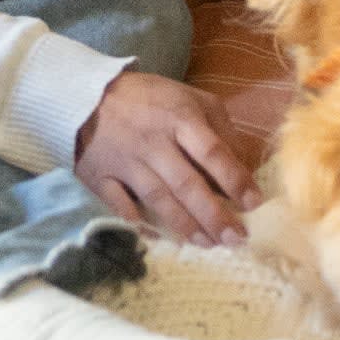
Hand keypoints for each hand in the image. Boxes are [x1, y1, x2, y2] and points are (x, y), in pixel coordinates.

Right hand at [74, 69, 262, 246]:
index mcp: (180, 118)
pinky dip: (138, 223)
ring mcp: (126, 161)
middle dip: (214, 216)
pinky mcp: (99, 176)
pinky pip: (120, 205)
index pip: (213, 153)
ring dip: (185, 225)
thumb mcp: (190, 98)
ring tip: (207, 244)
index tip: (254, 204)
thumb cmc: (149, 100)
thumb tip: (244, 163)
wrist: (85, 95)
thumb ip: (220, 127)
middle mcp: (154, 142)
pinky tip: (156, 238)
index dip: (235, 180)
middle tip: (236, 239)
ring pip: (158, 199)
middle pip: (188, 184)